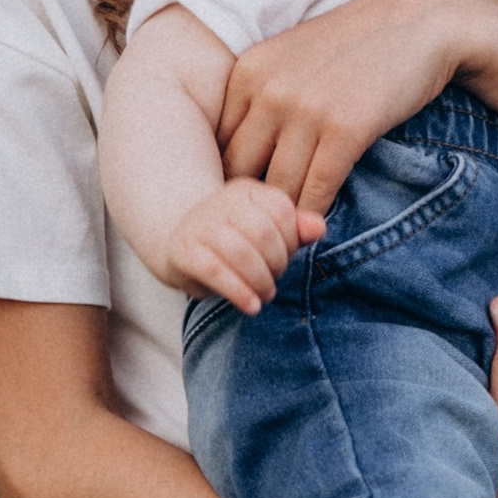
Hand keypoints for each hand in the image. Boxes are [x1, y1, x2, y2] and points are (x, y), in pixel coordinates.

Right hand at [161, 176, 316, 311]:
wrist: (178, 246)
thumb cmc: (234, 241)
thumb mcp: (267, 233)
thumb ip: (295, 229)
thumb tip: (319, 228)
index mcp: (247, 191)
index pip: (281, 211)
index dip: (290, 242)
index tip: (284, 259)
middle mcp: (220, 201)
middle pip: (262, 232)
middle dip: (276, 264)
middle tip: (273, 281)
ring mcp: (198, 225)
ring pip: (240, 252)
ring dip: (260, 281)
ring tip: (264, 295)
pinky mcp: (182, 251)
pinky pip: (215, 272)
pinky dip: (238, 292)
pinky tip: (251, 306)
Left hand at [216, 0, 480, 221]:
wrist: (419, 21)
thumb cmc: (355, 46)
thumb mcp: (291, 60)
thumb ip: (260, 101)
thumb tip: (238, 165)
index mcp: (247, 74)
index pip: (220, 147)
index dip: (230, 182)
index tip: (245, 203)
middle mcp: (268, 91)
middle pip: (242, 173)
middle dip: (252, 206)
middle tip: (263, 229)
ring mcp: (306, 110)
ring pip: (279, 188)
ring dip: (285, 217)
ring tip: (288, 234)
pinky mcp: (345, 129)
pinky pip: (316, 190)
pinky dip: (313, 213)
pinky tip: (315, 223)